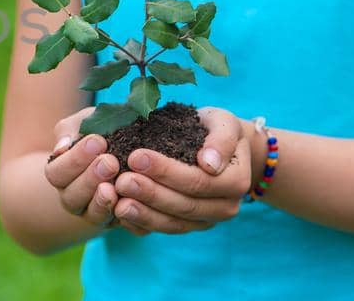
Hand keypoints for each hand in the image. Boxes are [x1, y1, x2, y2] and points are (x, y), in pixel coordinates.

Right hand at [45, 107, 122, 229]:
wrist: (128, 149)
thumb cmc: (100, 133)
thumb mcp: (84, 124)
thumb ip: (70, 130)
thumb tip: (62, 146)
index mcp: (60, 175)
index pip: (56, 173)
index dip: (74, 159)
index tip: (97, 141)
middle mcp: (73, 197)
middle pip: (71, 196)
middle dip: (90, 179)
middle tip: (110, 161)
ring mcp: (94, 213)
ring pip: (92, 214)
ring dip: (103, 200)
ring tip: (115, 185)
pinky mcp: (118, 222)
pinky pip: (120, 224)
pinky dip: (126, 214)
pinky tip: (133, 200)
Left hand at [111, 107, 251, 233]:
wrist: (217, 147)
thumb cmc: (217, 129)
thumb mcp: (224, 123)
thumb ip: (221, 140)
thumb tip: (210, 164)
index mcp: (236, 182)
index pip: (198, 181)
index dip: (166, 171)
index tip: (136, 156)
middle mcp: (225, 207)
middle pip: (184, 205)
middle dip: (150, 193)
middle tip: (121, 180)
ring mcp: (206, 221)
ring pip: (172, 224)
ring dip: (143, 214)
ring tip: (117, 202)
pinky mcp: (188, 226)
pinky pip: (163, 230)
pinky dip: (141, 224)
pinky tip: (119, 213)